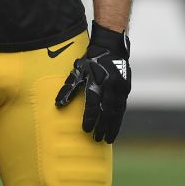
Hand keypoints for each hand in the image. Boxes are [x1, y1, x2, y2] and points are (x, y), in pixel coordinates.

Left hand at [54, 23, 130, 143]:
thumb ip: (69, 88)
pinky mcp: (126, 89)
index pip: (93, 104)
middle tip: (97, 139)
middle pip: (106, 111)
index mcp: (96, 82)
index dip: (89, 118)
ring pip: (117, 112)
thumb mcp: (78, 71)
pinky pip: (122, 107)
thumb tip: (58, 104)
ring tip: (108, 139)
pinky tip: (115, 127)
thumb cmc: (90, 60)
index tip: (86, 130)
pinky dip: (118, 119)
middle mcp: (109, 86)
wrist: (111, 47)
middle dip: (102, 127)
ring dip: (112, 126)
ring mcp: (120, 88)